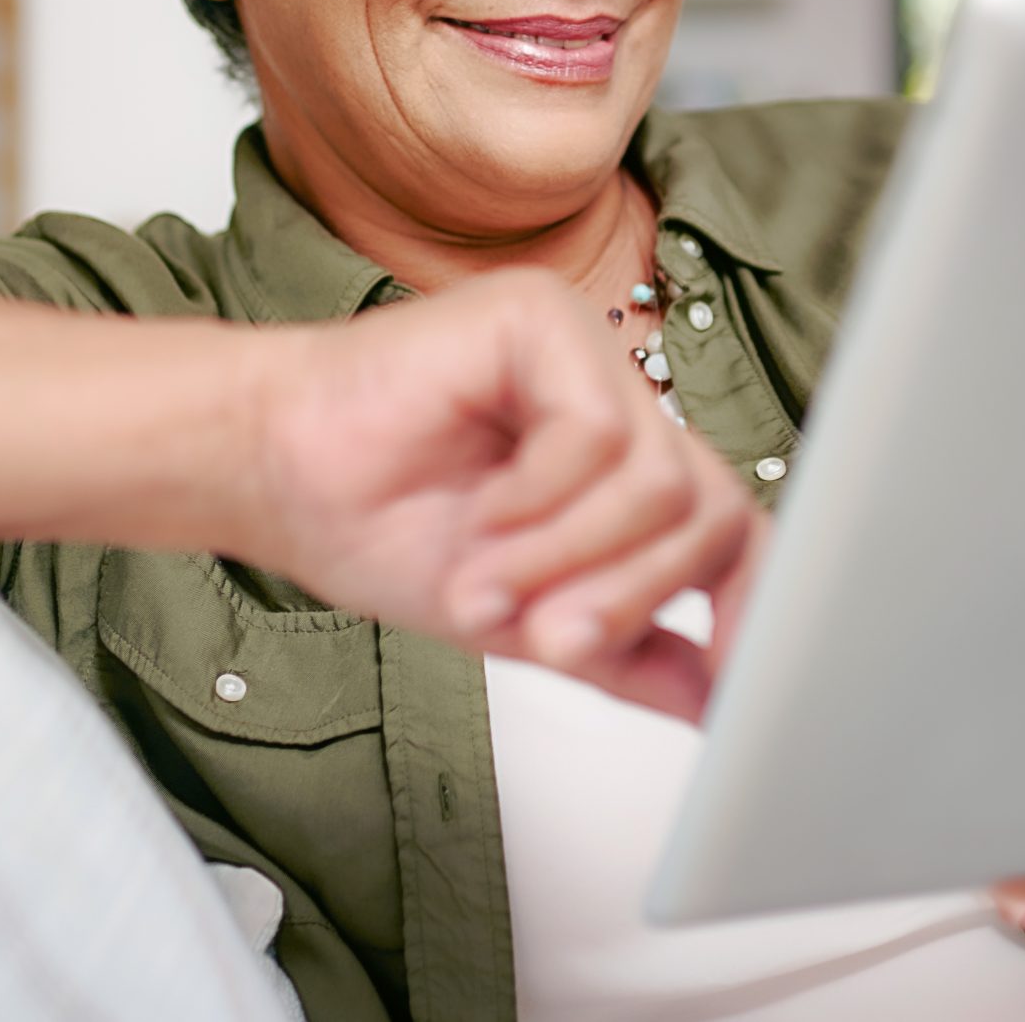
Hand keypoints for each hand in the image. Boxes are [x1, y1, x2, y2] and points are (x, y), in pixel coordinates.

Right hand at [229, 269, 763, 720]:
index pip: (729, 526)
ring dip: (568, 555)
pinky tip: (483, 509)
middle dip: (631, 596)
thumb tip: (716, 704)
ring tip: (486, 582)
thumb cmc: (377, 523)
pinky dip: (540, 497)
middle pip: (707, 511)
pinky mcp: (543, 319)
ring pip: (658, 480)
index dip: (753, 603)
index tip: (740, 686)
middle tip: (550, 638)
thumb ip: (623, 651)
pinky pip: (597, 431)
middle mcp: (618, 403)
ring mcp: (586, 354)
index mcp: (623, 469)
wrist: (271, 472)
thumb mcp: (524, 619)